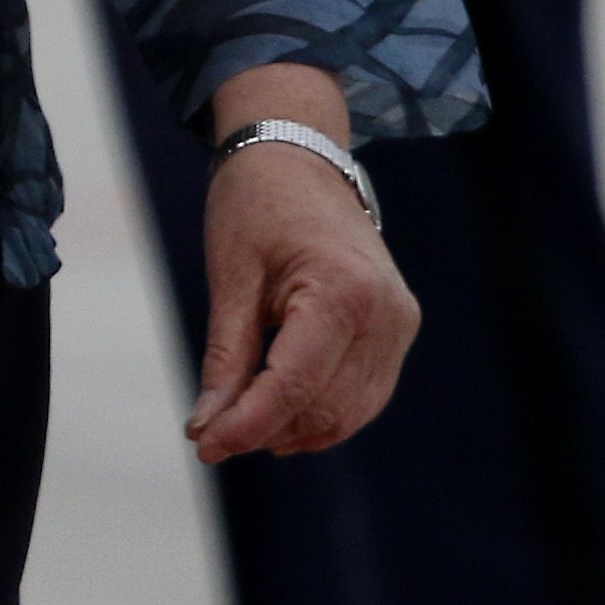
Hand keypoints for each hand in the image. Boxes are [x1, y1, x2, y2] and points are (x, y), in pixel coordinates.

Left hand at [187, 82, 420, 463]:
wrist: (300, 157)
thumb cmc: (256, 205)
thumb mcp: (230, 277)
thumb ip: (226, 356)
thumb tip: (207, 427)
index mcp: (343, 293)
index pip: (295, 384)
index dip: (248, 424)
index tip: (205, 447)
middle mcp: (387, 316)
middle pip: (326, 406)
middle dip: (267, 430)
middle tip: (209, 438)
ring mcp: (400, 325)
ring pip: (350, 411)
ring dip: (295, 429)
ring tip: (237, 428)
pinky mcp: (398, 330)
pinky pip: (363, 392)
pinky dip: (320, 410)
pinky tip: (276, 413)